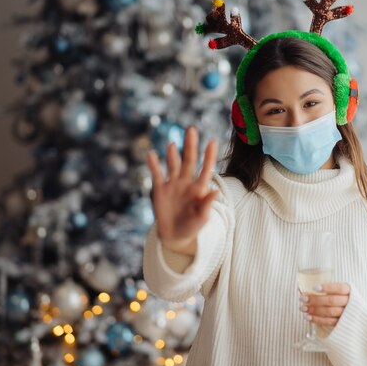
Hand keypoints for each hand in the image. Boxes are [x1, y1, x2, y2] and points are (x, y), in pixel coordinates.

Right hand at [146, 126, 218, 248]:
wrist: (175, 236)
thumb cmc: (192, 227)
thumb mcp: (202, 219)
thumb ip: (207, 205)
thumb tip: (215, 191)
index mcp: (199, 188)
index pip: (206, 169)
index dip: (209, 156)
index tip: (212, 141)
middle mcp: (187, 182)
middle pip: (189, 161)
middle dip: (190, 146)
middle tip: (192, 130)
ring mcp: (173, 184)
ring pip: (173, 165)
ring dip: (173, 155)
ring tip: (172, 145)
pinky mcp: (160, 189)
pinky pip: (157, 174)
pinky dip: (153, 164)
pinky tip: (151, 154)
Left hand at [299, 282, 350, 326]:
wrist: (351, 312)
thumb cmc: (339, 297)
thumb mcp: (335, 291)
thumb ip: (321, 289)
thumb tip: (300, 289)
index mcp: (348, 290)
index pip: (339, 288)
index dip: (327, 288)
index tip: (314, 288)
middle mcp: (349, 302)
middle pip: (331, 300)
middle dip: (315, 300)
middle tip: (303, 299)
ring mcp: (346, 314)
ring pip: (329, 311)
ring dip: (314, 310)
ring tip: (303, 308)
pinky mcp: (342, 323)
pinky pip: (329, 322)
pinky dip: (317, 319)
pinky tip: (308, 317)